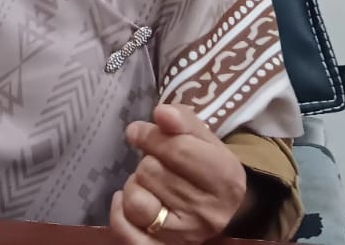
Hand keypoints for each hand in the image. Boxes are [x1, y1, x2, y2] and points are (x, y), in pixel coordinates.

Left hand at [110, 104, 247, 243]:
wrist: (217, 209)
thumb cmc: (207, 168)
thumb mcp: (204, 140)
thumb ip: (183, 121)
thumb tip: (162, 113)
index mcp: (226, 179)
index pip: (178, 150)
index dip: (150, 135)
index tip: (138, 131)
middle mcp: (208, 212)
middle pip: (152, 172)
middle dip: (147, 160)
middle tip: (156, 162)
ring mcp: (185, 236)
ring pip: (136, 201)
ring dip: (135, 185)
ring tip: (148, 183)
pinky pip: (126, 230)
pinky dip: (119, 212)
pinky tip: (125, 201)